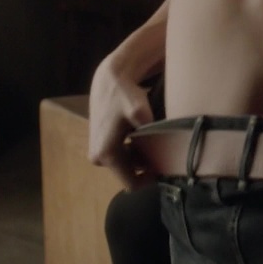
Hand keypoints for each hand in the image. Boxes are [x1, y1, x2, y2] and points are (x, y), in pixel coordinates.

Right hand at [88, 55, 155, 189]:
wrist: (110, 79)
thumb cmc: (126, 95)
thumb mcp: (140, 111)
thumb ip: (148, 131)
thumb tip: (161, 148)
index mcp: (106, 155)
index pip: (132, 184)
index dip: (150, 179)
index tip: (166, 167)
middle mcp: (97, 158)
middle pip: (130, 174)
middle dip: (146, 165)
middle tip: (162, 150)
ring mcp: (96, 152)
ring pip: (126, 165)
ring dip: (140, 157)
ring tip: (154, 140)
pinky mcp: (98, 145)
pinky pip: (121, 156)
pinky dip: (133, 150)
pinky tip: (142, 135)